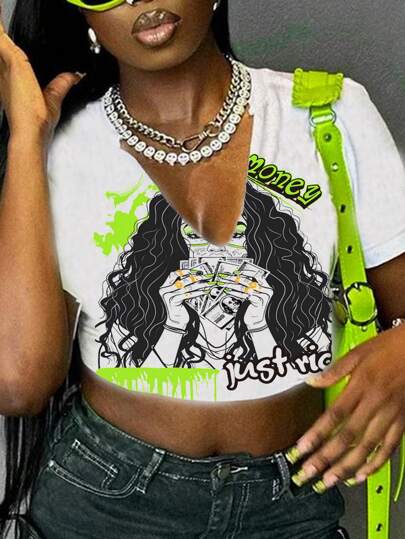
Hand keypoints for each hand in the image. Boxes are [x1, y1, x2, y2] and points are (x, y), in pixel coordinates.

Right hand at [0, 8, 84, 141]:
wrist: (31, 132)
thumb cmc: (38, 122)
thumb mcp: (54, 98)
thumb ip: (61, 84)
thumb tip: (74, 76)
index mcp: (11, 78)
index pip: (7, 53)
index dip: (4, 41)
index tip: (3, 31)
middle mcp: (4, 70)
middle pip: (2, 43)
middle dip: (1, 32)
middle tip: (0, 17)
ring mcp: (6, 64)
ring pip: (1, 37)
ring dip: (1, 26)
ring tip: (1, 7)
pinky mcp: (13, 60)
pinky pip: (1, 35)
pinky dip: (0, 26)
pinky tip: (1, 14)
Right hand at [159, 269, 209, 328]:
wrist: (176, 320)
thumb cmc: (179, 307)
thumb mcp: (179, 294)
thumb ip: (183, 285)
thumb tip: (195, 276)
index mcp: (165, 286)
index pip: (173, 274)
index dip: (183, 271)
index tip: (193, 271)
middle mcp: (165, 290)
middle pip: (181, 280)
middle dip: (194, 278)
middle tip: (203, 277)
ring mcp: (168, 296)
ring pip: (186, 288)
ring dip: (198, 285)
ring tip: (205, 284)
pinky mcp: (173, 301)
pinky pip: (187, 295)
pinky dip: (196, 293)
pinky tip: (202, 292)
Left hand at [220, 272, 273, 328]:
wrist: (258, 320)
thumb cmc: (256, 307)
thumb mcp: (255, 294)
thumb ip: (251, 286)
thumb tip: (241, 276)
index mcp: (267, 287)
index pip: (257, 275)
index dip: (247, 272)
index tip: (238, 272)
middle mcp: (266, 290)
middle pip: (248, 281)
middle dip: (236, 279)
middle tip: (228, 277)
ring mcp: (262, 296)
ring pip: (244, 288)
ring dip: (233, 285)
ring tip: (226, 284)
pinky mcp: (257, 302)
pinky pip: (244, 295)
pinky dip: (235, 293)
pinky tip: (230, 291)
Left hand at [287, 324, 404, 491]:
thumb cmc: (389, 347)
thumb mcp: (359, 352)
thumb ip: (335, 369)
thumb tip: (312, 381)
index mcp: (362, 385)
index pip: (335, 415)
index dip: (317, 434)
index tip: (301, 448)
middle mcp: (375, 404)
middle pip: (348, 436)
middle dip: (326, 458)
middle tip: (308, 473)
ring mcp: (391, 415)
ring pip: (367, 447)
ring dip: (347, 467)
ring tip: (330, 481)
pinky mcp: (402, 421)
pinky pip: (389, 447)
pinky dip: (376, 464)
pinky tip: (361, 475)